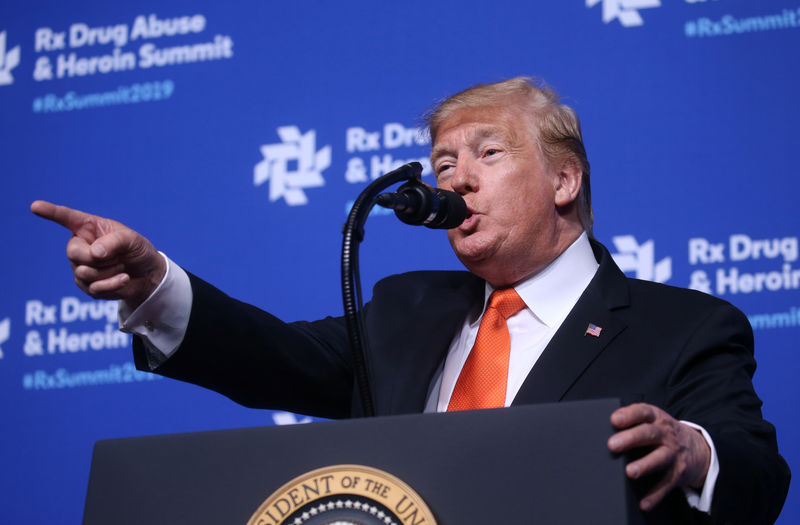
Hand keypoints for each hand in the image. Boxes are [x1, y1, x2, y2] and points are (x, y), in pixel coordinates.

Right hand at [31, 200, 165, 306]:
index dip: (51, 212)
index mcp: (88, 227)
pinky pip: (93, 287)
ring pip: (84, 272)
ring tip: (122, 266)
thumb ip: (114, 242)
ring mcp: (80, 267)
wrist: (148, 275)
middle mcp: (80, 246)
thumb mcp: (132, 240)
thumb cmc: (138, 251)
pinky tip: (124, 278)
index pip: (66, 218)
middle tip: (118, 257)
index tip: (35, 206)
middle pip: (74, 253)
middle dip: (97, 258)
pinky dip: (112, 283)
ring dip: (110, 271)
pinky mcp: (87, 286)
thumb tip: (94, 253)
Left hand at [607, 403, 710, 511]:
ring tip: (630, 472)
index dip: (629, 415)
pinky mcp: (677, 473)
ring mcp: (673, 454)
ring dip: (645, 465)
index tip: (614, 420)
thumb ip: (632, 421)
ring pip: (660, 458)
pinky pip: (666, 485)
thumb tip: (602, 427)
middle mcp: (666, 434)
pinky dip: (655, 495)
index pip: (643, 412)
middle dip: (631, 439)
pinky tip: (644, 503)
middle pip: (649, 434)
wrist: (698, 448)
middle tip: (612, 445)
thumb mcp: (653, 421)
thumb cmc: (663, 432)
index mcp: (656, 418)